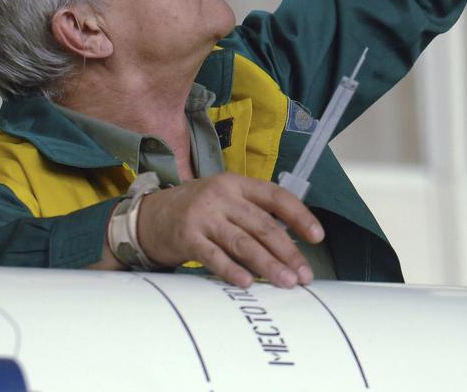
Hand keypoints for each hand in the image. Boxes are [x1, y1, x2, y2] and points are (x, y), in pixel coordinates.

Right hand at [134, 172, 324, 288]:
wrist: (148, 216)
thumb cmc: (197, 211)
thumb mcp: (226, 200)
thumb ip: (253, 214)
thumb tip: (289, 246)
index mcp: (238, 184)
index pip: (276, 196)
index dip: (300, 215)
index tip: (317, 237)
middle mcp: (223, 196)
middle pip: (263, 225)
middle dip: (288, 251)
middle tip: (304, 275)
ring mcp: (204, 215)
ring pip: (243, 242)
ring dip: (268, 264)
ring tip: (286, 282)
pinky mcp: (186, 236)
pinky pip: (213, 256)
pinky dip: (232, 269)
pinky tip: (248, 282)